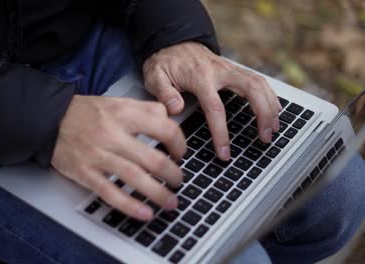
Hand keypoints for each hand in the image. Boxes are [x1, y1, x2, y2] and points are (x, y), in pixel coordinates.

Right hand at [51, 95, 185, 220]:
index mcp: (124, 114)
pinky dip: (130, 205)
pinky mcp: (84, 172)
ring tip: (171, 202)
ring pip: (135, 178)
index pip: (165, 129)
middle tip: (178, 181)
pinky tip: (145, 213)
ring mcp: (98, 155)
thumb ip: (146, 109)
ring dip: (158, 194)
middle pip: (154, 160)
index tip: (180, 154)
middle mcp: (112, 134)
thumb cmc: (87, 112)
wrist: (50, 118)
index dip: (180, 145)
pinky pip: (110, 192)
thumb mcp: (118, 101)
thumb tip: (171, 122)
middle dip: (173, 176)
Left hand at [143, 42, 281, 159]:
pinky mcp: (234, 70)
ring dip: (271, 106)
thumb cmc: (165, 63)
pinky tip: (274, 110)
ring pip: (259, 83)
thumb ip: (164, 94)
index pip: (215, 108)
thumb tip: (175, 109)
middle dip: (262, 114)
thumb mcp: (155, 76)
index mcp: (200, 77)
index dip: (221, 132)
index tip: (224, 152)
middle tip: (265, 137)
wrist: (173, 42)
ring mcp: (230, 69)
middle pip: (251, 90)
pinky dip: (269, 95)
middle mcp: (220, 71)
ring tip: (274, 128)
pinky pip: (258, 81)